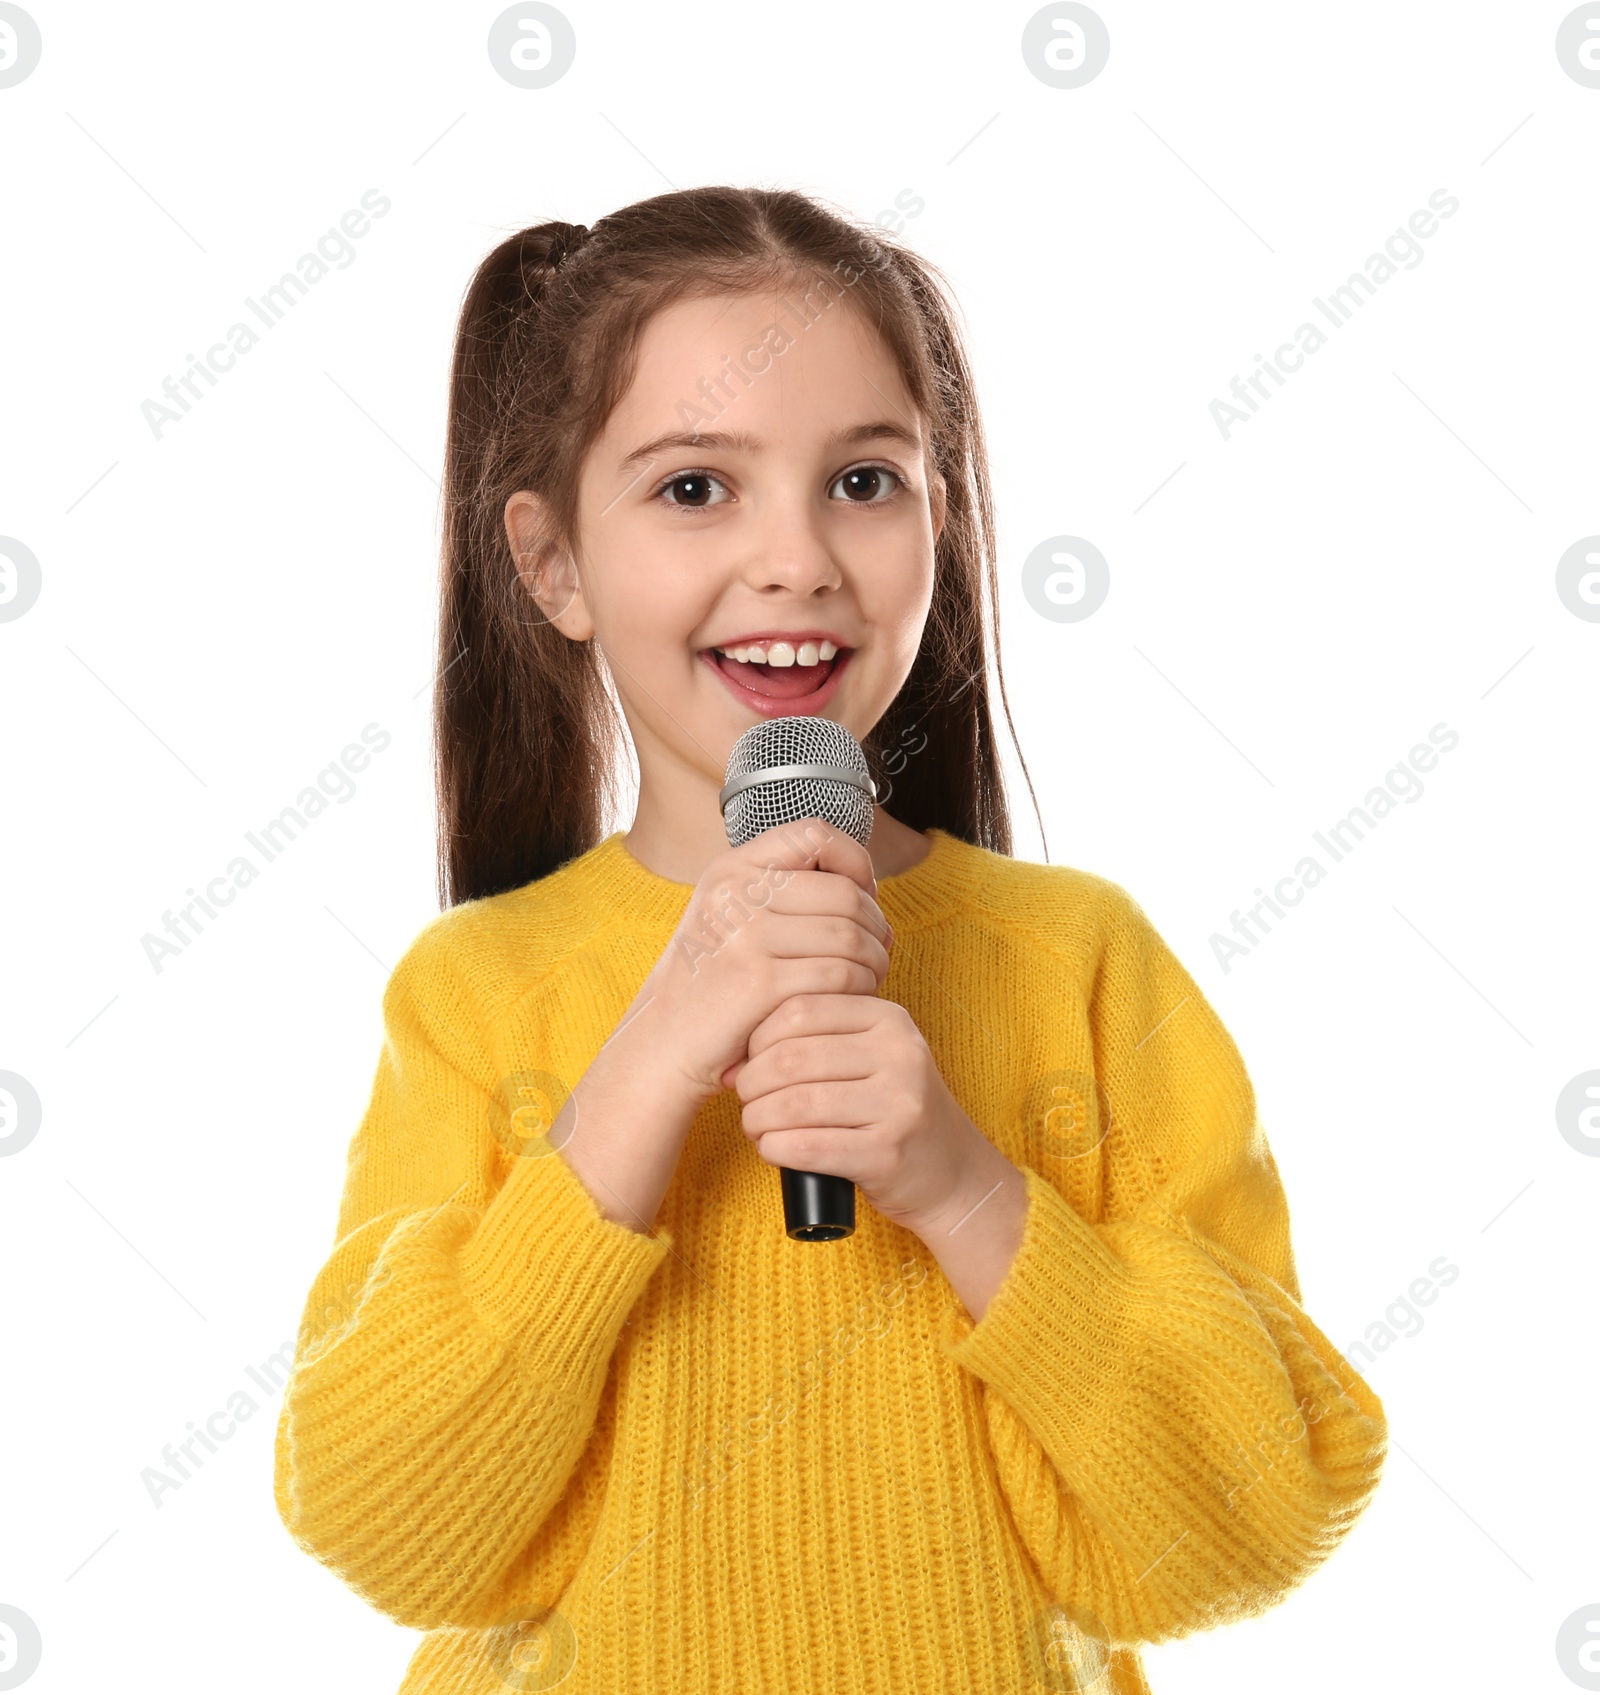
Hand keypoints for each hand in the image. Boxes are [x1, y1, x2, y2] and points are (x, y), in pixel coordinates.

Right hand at [638, 820, 892, 1106]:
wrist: (662, 1045)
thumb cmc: (711, 988)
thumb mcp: (732, 920)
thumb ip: (789, 897)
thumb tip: (872, 897)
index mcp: (730, 870)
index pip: (813, 833)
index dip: (854, 861)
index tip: (862, 898)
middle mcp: (734, 893)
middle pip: (845, 893)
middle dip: (875, 927)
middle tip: (875, 955)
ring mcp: (745, 936)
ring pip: (850, 936)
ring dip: (873, 963)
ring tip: (864, 981)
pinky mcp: (759, 983)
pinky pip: (840, 976)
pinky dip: (858, 992)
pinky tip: (846, 1005)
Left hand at [723, 992, 997, 1232]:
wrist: (952, 1172)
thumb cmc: (894, 1109)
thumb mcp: (874, 1056)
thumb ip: (821, 1039)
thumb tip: (737, 1055)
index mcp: (889, 1019)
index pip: (800, 1009)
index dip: (759, 1037)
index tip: (749, 1062)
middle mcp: (899, 1054)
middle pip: (791, 1057)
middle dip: (752, 1082)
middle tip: (745, 1099)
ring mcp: (897, 1104)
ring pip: (794, 1103)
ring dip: (758, 1118)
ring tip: (755, 1125)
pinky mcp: (886, 1153)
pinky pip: (807, 1147)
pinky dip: (775, 1149)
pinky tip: (772, 1149)